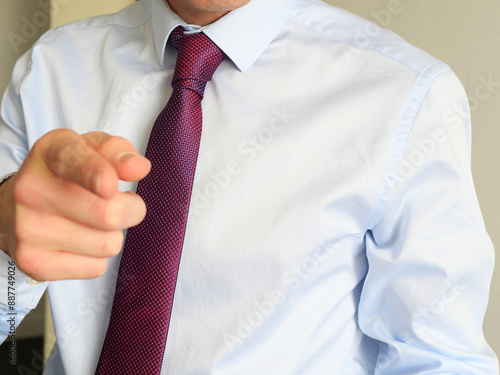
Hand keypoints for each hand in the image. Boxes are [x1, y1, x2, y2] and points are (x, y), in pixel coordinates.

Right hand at [0, 129, 150, 280]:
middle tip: (122, 203)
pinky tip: (80, 241)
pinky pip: (96, 267)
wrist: (14, 208)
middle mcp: (32, 189)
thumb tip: (139, 167)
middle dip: (131, 210)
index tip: (108, 185)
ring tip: (94, 222)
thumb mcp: (91, 150)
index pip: (73, 161)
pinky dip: (98, 257)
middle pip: (109, 214)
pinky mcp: (34, 262)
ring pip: (108, 244)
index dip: (95, 173)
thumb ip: (118, 152)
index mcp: (51, 153)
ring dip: (112, 235)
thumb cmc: (64, 176)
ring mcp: (28, 229)